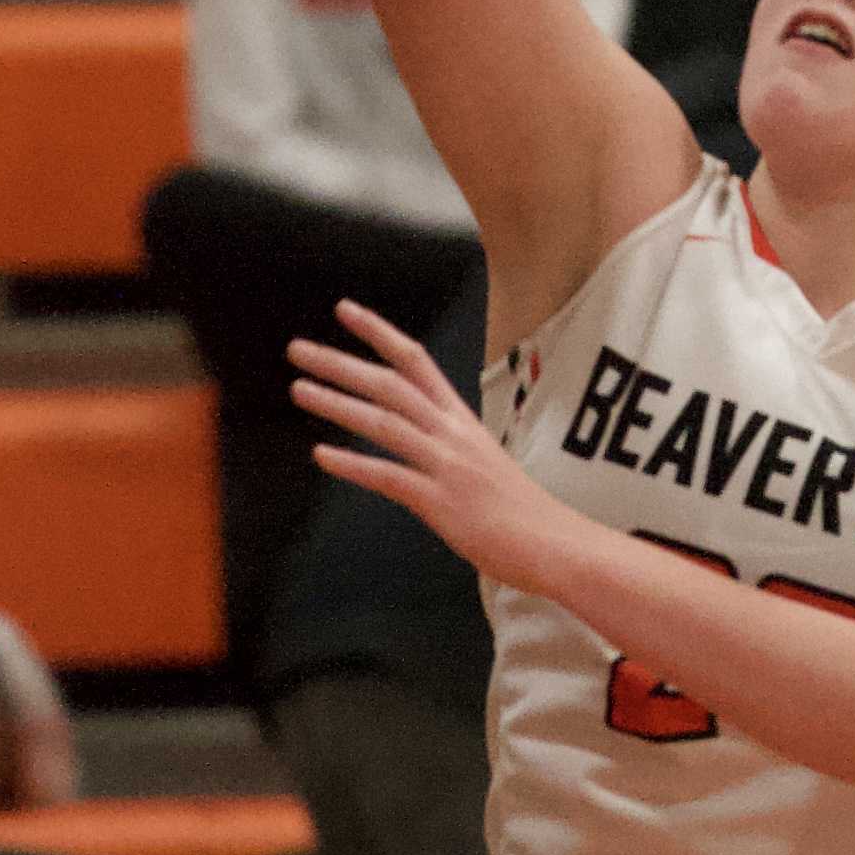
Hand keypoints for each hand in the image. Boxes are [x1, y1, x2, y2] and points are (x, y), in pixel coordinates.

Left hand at [289, 300, 572, 587]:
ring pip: (385, 423)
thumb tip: (419, 446)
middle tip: (298, 350)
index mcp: (462, 420)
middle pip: (391, 384)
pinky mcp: (441, 502)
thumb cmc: (520, 511)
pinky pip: (390, 476)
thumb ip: (449, 448)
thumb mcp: (483, 462)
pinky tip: (322, 456)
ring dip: (337, 404)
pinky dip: (354, 464)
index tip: (345, 311)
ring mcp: (447, 466)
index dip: (379, 333)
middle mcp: (452, 434)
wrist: (555, 542)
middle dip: (341, 363)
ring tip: (300, 390)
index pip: (417, 362)